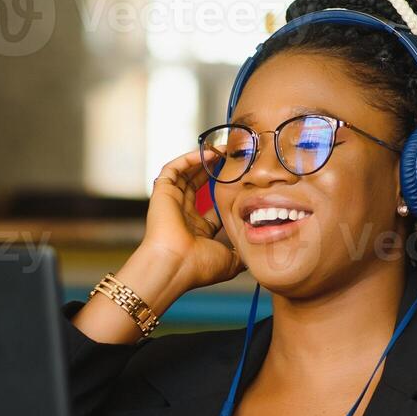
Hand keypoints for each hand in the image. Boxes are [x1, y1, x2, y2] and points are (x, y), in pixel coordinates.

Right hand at [140, 149, 243, 291]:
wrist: (174, 266)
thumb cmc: (198, 266)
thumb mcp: (229, 261)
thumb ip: (242, 255)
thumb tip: (254, 254)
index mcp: (197, 231)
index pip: (211, 208)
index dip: (225, 194)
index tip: (240, 181)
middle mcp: (182, 215)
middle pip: (197, 185)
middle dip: (213, 171)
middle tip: (230, 158)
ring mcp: (171, 203)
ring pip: (185, 174)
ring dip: (202, 161)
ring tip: (220, 149)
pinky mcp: (162, 193)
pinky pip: (173, 169)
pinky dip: (188, 160)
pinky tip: (206, 154)